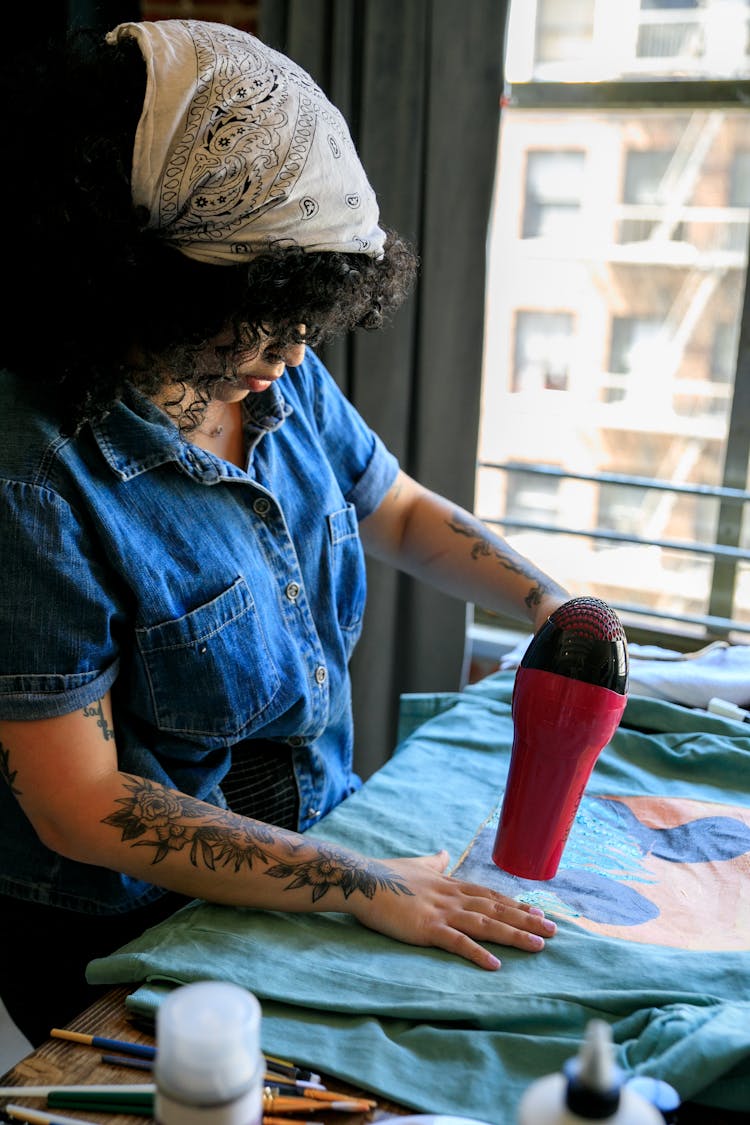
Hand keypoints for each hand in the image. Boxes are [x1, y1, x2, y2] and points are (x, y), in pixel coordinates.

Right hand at [350, 849, 555, 968]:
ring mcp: (442, 912)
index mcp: (451, 884)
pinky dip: (477, 953)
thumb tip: (446, 852)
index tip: (540, 913)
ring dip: (513, 935)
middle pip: (497, 909)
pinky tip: (495, 965)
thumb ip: (435, 862)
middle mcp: (453, 897)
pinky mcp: (427, 927)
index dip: (516, 905)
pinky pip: (457, 942)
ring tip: (538, 946)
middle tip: (554, 931)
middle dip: (526, 921)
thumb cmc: (388, 873)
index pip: (492, 895)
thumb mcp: (418, 864)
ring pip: (485, 924)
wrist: (364, 879)